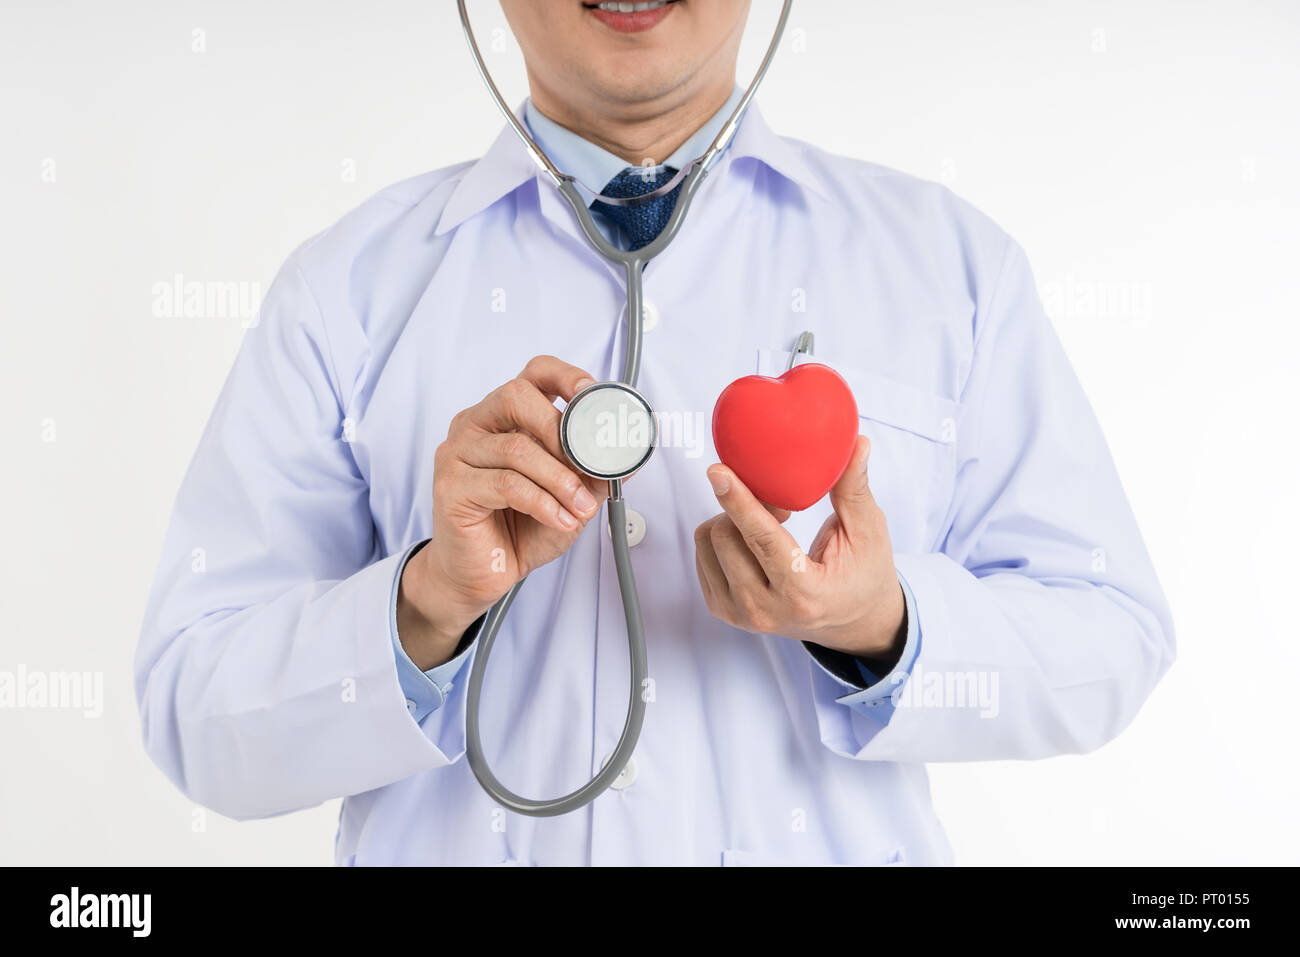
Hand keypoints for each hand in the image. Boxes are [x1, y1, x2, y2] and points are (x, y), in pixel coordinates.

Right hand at [398, 356, 606, 668]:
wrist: (481, 575)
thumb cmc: (519, 529)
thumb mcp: (571, 496)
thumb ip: (596, 471)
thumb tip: (633, 451)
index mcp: (504, 416)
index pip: (533, 373)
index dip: (566, 376)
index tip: (593, 395)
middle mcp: (475, 425)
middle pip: (516, 396)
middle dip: (561, 429)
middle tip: (587, 462)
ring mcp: (457, 453)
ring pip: (516, 447)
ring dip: (559, 479)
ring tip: (580, 507)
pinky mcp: (450, 487)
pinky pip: (505, 484)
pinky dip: (542, 502)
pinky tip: (561, 518)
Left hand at [693, 435, 905, 659]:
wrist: (852, 622)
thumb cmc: (863, 575)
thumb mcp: (869, 533)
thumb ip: (855, 489)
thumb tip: (857, 443)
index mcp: (803, 594)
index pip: (762, 540)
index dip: (738, 501)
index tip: (718, 471)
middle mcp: (765, 610)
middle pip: (726, 536)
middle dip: (744, 506)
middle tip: (780, 505)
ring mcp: (739, 614)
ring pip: (707, 543)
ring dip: (731, 520)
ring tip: (768, 525)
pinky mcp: (722, 610)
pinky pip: (701, 555)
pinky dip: (723, 537)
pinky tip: (753, 542)